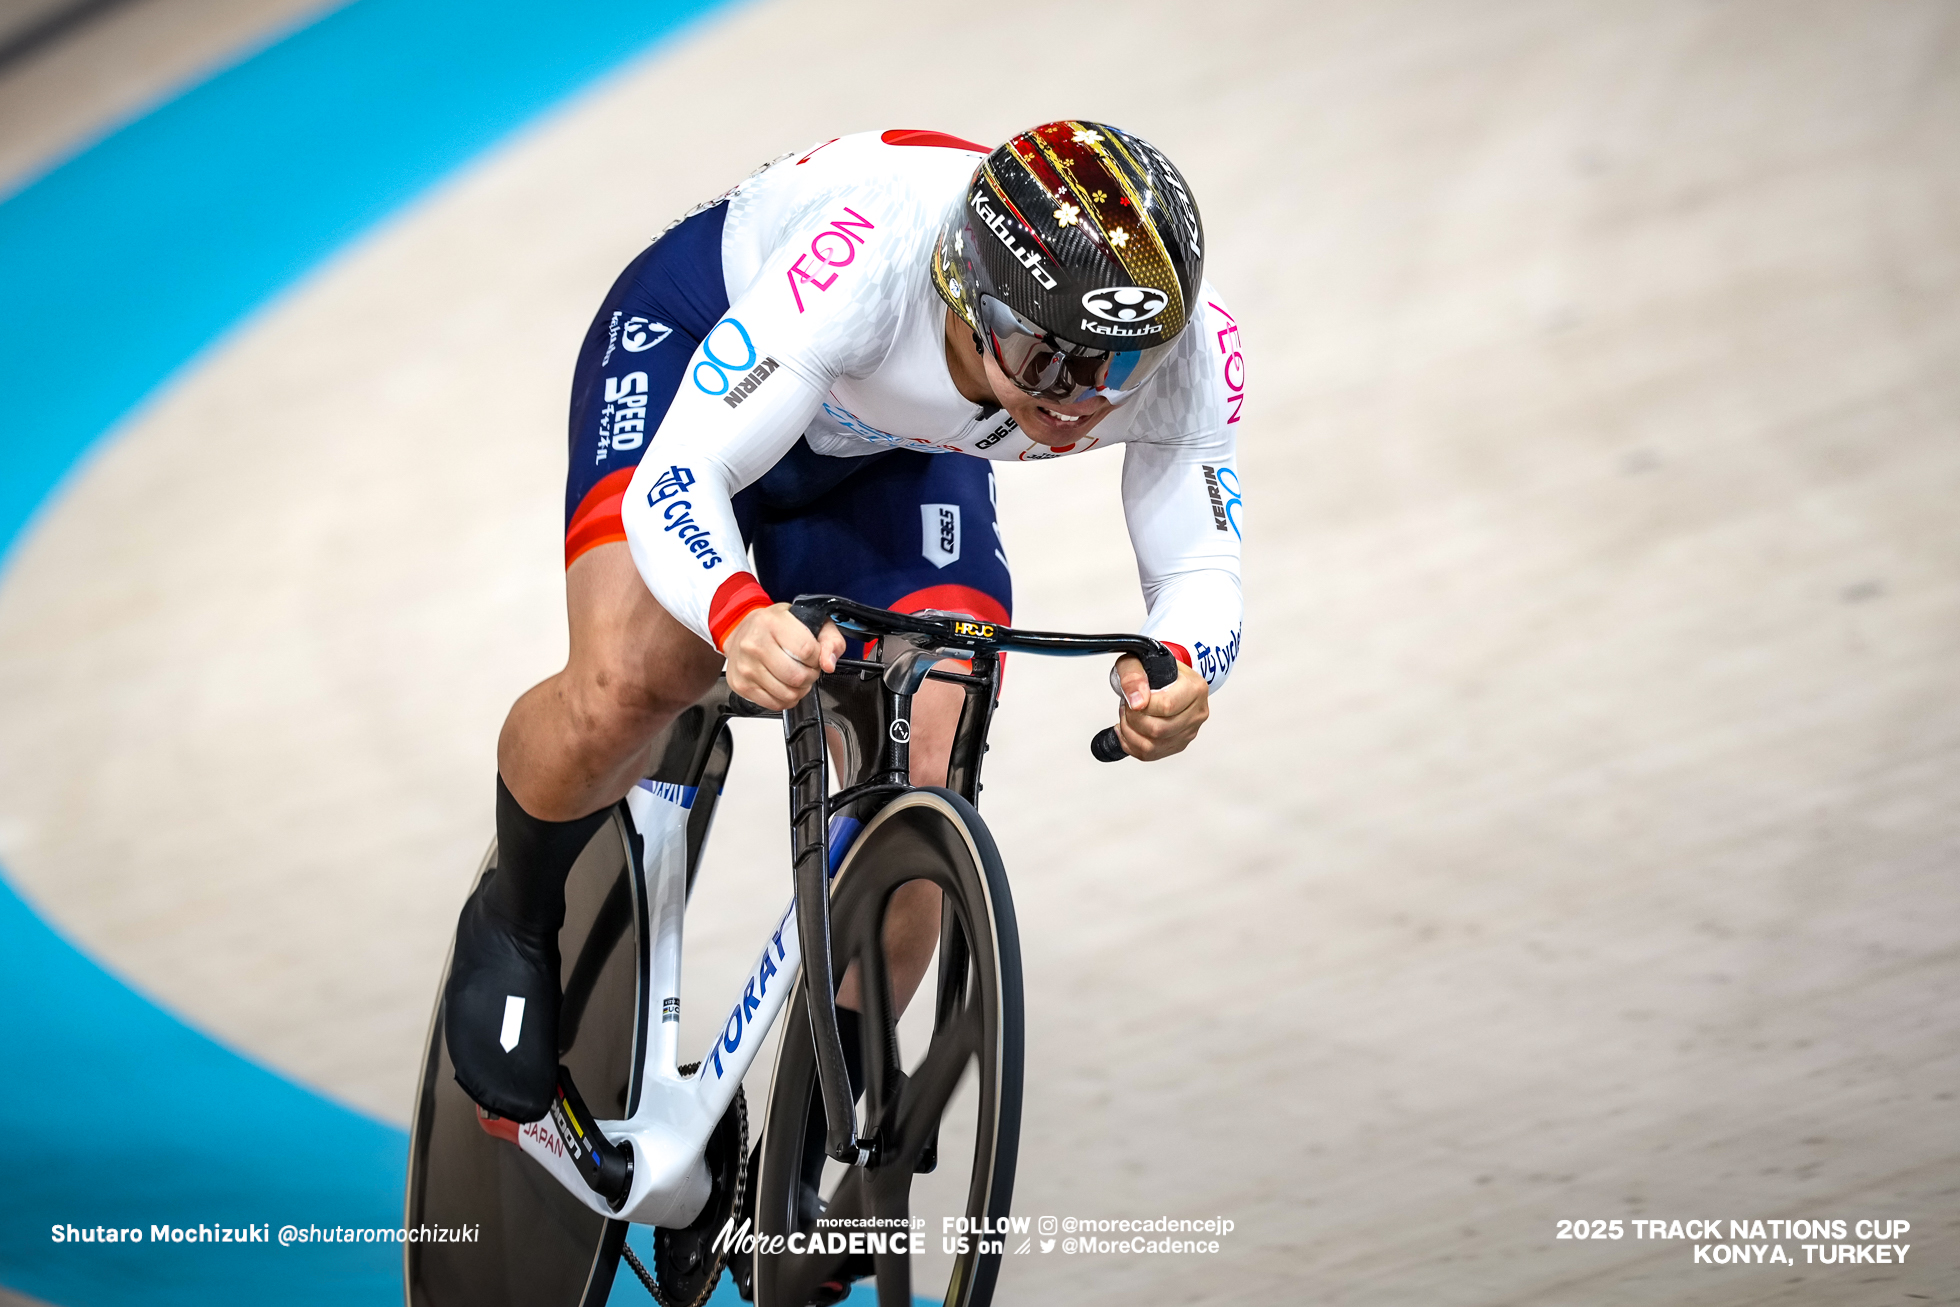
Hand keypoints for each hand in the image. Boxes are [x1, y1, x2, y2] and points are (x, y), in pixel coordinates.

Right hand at [724, 604, 844, 709]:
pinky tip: (784, 686)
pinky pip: (775, 704)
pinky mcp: (741, 685)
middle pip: (797, 676)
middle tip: (806, 668)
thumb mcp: (808, 620)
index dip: (817, 657)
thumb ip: (829, 639)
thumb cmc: (776, 626)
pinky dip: (786, 699)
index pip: (807, 651)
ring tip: (796, 676)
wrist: (741, 633)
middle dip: (810, 676)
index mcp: (772, 623)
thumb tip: (828, 664)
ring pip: (787, 694)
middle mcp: (754, 644)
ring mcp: (746, 667)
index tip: (813, 655)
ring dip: (799, 690)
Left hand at [1111, 656, 1209, 760]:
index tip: (1131, 698)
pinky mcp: (1179, 744)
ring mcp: (1190, 730)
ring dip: (1130, 733)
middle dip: (1133, 720)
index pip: (1166, 706)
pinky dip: (1132, 745)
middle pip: (1159, 729)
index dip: (1141, 706)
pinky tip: (1128, 731)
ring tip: (1127, 718)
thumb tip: (1137, 701)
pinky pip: (1151, 754)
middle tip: (1126, 707)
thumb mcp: (1138, 661)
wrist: (1166, 676)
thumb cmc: (1155, 669)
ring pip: (1153, 745)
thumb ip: (1134, 676)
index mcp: (1195, 688)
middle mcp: (1197, 712)